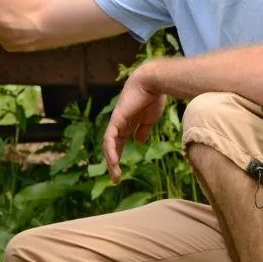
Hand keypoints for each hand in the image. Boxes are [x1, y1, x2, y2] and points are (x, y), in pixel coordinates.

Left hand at [102, 66, 165, 182]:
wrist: (152, 83)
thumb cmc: (153, 98)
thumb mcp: (148, 119)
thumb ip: (142, 130)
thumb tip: (139, 141)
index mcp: (127, 125)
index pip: (118, 144)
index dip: (118, 157)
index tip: (120, 172)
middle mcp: (119, 124)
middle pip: (112, 147)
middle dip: (113, 163)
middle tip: (115, 179)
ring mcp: (116, 122)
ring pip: (109, 145)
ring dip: (111, 161)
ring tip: (115, 175)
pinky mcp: (116, 120)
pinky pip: (110, 138)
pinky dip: (111, 150)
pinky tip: (113, 162)